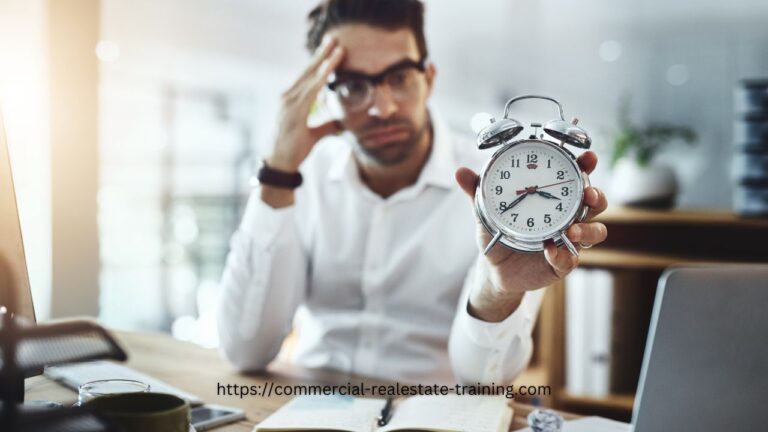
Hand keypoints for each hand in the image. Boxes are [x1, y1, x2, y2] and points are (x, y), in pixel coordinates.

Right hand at [267, 36, 344, 171]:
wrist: (280, 163)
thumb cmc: (294, 148)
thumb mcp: (315, 133)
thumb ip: (328, 124)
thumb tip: (344, 122)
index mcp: (292, 100)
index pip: (308, 76)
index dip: (319, 62)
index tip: (331, 48)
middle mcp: (288, 97)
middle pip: (308, 71)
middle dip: (322, 54)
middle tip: (333, 38)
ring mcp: (289, 103)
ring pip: (310, 78)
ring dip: (324, 62)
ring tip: (337, 49)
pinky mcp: (292, 111)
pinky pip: (309, 91)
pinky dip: (319, 79)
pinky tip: (328, 70)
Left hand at [454, 151, 608, 321]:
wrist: (493, 267)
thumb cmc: (497, 232)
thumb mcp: (486, 211)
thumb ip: (476, 191)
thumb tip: (460, 171)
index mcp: (553, 197)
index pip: (577, 177)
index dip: (587, 165)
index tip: (588, 158)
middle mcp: (567, 216)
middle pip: (596, 203)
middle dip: (597, 196)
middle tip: (588, 194)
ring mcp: (568, 240)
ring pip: (595, 233)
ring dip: (588, 229)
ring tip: (572, 229)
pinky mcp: (561, 263)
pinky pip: (570, 260)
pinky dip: (562, 255)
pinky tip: (550, 250)